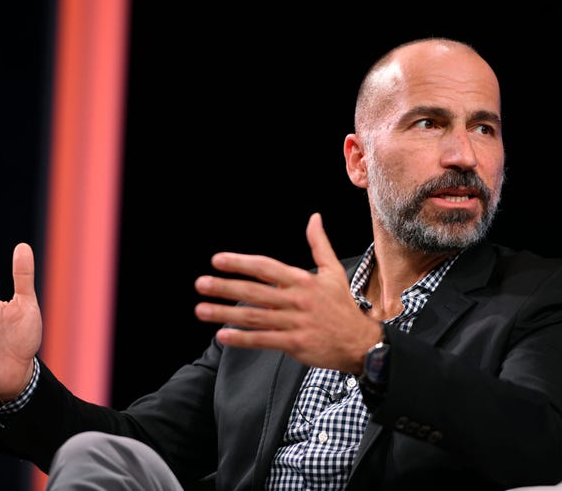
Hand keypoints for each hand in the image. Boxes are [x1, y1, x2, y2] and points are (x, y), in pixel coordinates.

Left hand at [194, 213, 381, 372]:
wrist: (360, 341)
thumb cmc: (342, 306)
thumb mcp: (333, 271)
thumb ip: (319, 245)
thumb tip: (314, 217)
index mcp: (303, 280)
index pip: (265, 267)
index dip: (240, 263)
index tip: (217, 261)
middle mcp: (297, 299)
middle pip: (254, 291)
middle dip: (225, 287)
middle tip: (201, 284)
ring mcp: (295, 322)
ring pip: (254, 316)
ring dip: (225, 313)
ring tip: (201, 310)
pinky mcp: (295, 344)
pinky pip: (263, 340)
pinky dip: (242, 338)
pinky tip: (223, 335)